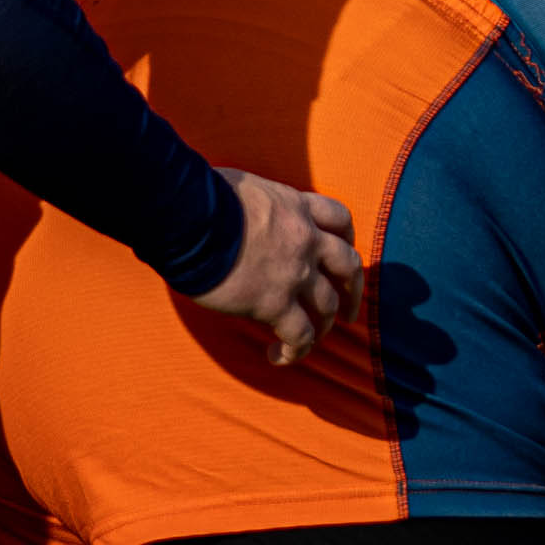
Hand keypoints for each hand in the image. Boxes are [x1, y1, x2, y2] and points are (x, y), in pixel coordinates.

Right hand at [191, 168, 364, 365]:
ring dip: (323, 325)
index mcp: (298, 206)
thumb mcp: (244, 187)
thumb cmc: (203, 197)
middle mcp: (306, 239)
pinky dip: (296, 350)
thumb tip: (237, 209)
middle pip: (348, 266)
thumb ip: (256, 204)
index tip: (342, 254)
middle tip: (349, 311)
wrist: (192, 217)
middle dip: (352, 290)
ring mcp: (296, 272)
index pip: (339, 220)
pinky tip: (279, 356)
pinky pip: (300, 334)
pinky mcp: (275, 303)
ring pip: (327, 305)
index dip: (346, 239)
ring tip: (312, 339)